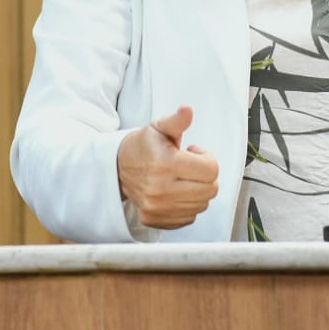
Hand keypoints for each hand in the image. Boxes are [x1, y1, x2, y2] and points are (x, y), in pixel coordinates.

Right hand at [116, 106, 219, 228]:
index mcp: (165, 164)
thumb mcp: (159, 128)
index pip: (211, 170)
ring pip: (202, 204)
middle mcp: (160, 189)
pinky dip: (187, 205)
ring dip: (197, 191)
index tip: (194, 153)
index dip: (207, 158)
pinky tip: (176, 192)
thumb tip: (187, 110)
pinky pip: (189, 217)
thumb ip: (177, 120)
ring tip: (182, 178)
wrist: (117, 167)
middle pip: (210, 189)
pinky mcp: (155, 219)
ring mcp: (157, 207)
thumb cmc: (142, 147)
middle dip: (205, 176)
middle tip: (190, 166)